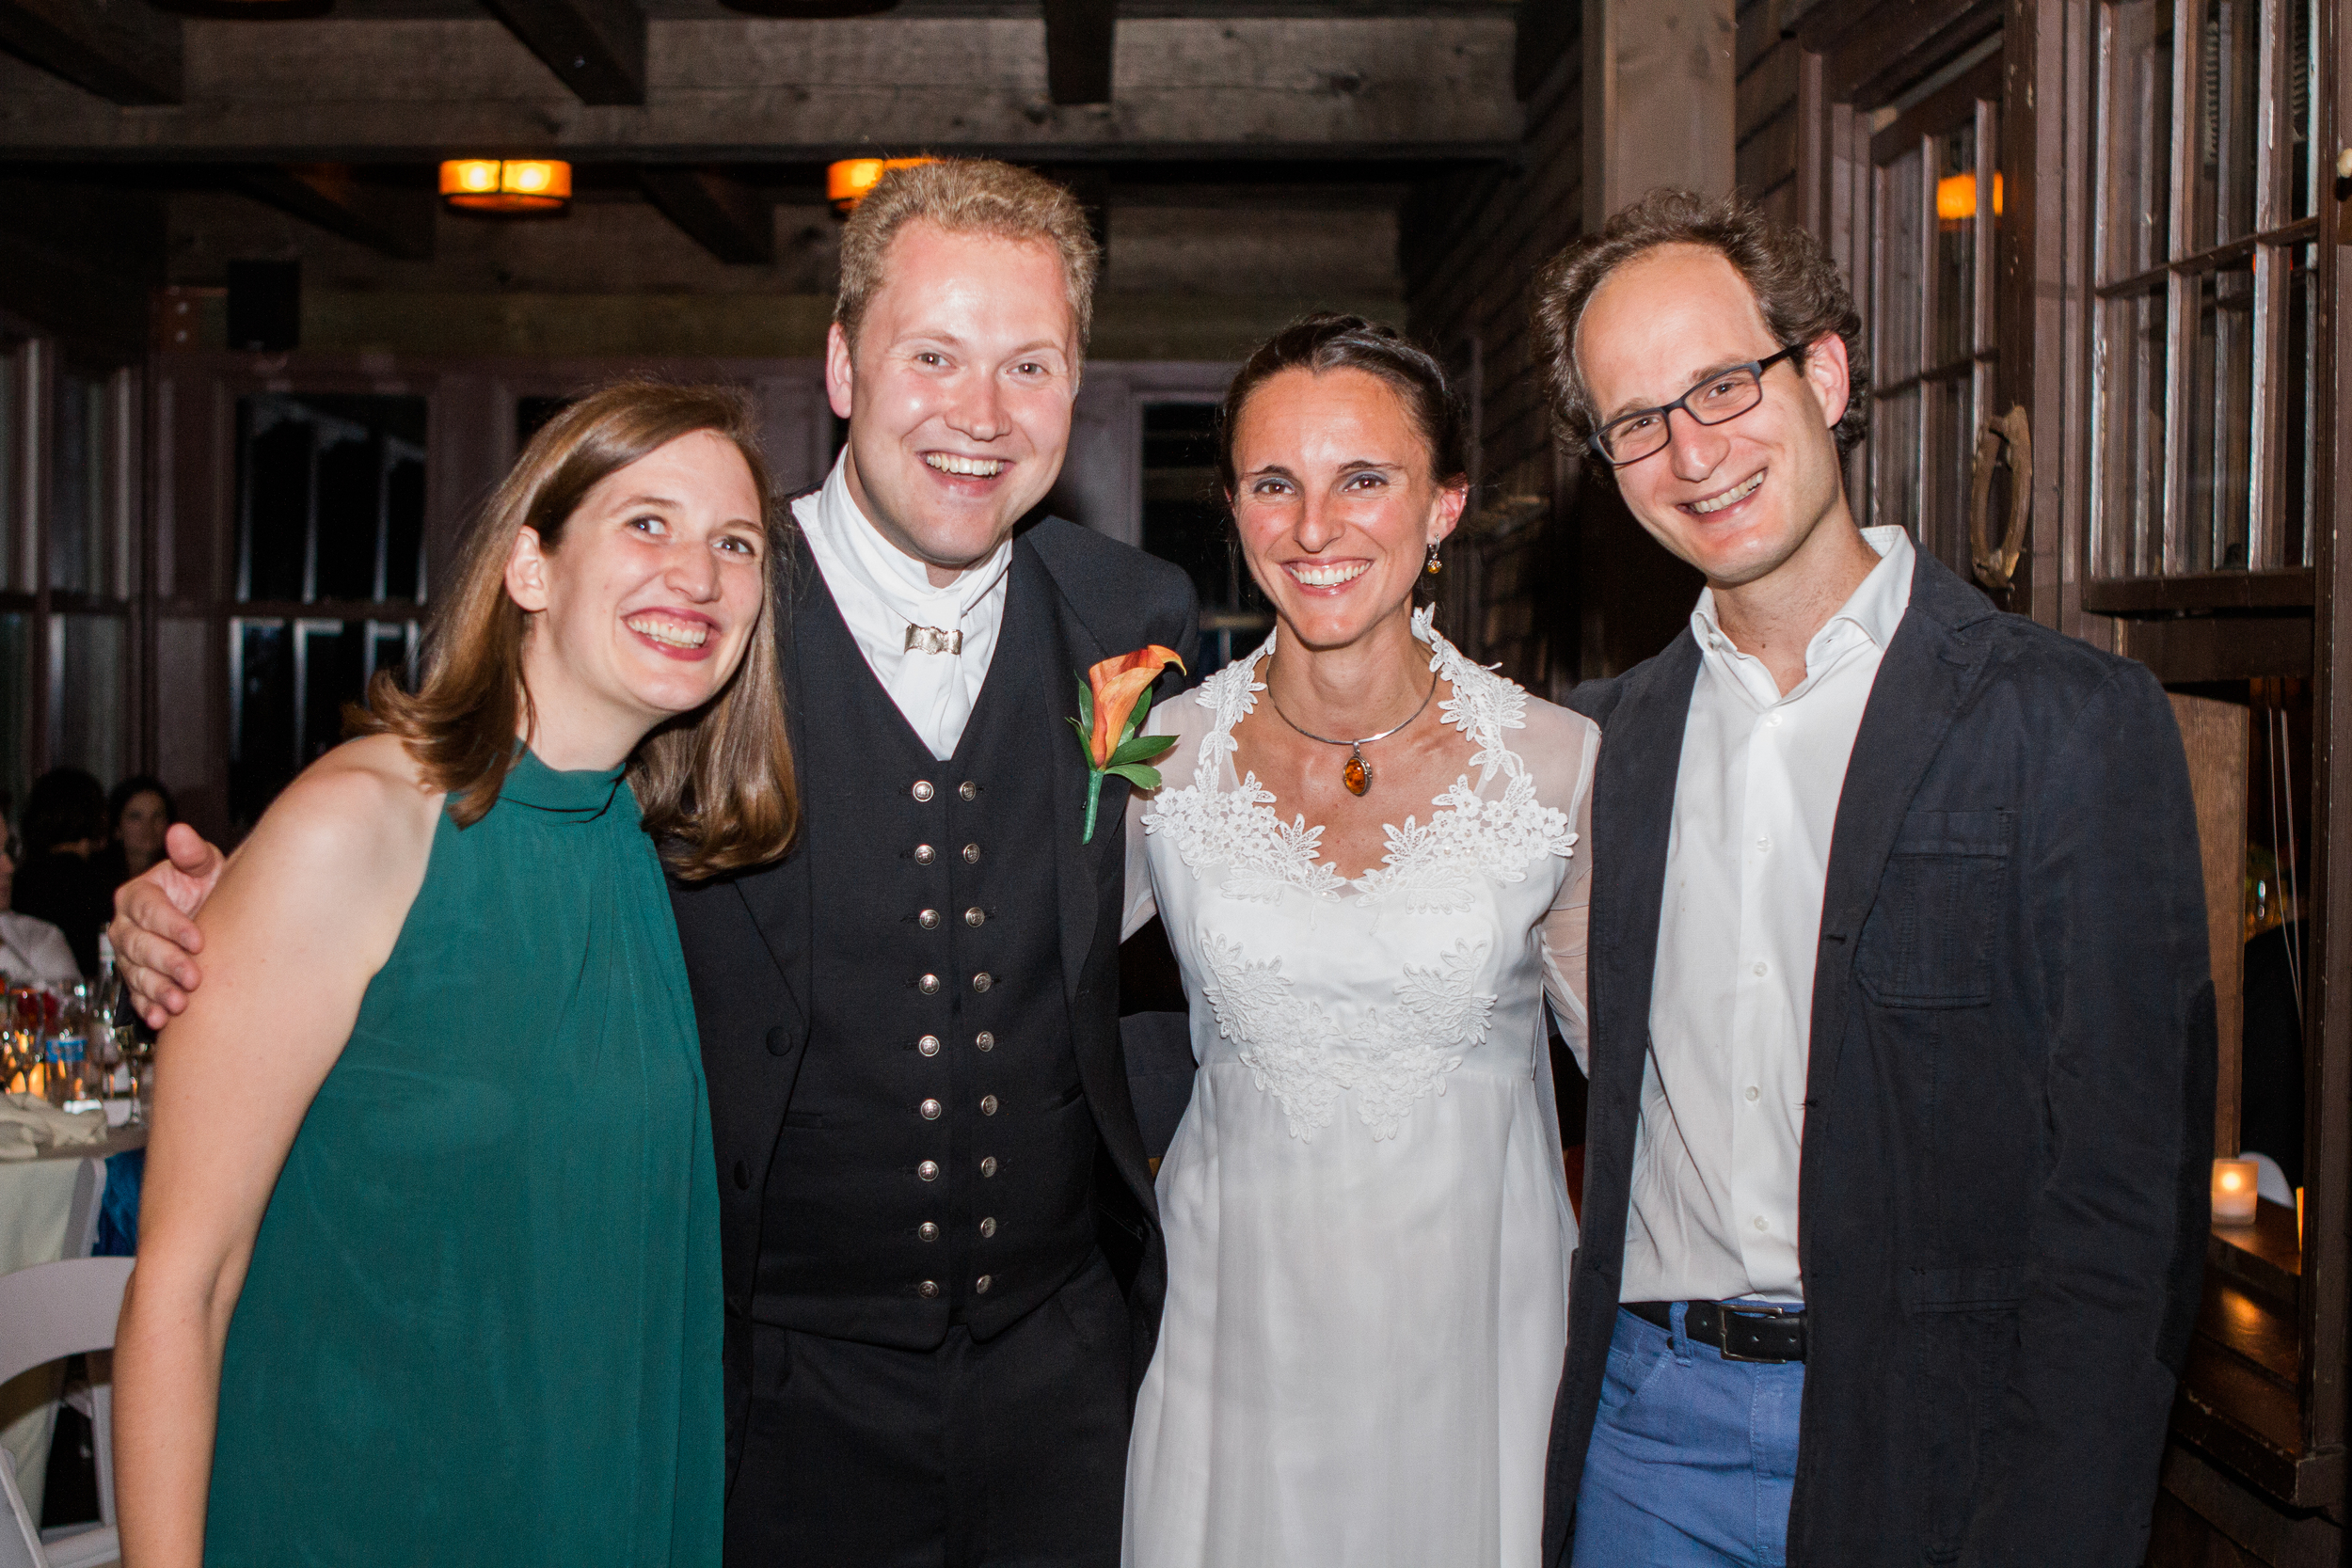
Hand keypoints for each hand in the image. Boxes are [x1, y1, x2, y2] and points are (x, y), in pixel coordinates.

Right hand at [110, 824, 225, 1028]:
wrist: (213, 916)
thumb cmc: (207, 886)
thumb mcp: (205, 866)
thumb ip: (192, 853)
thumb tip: (179, 832)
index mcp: (138, 895)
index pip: (149, 910)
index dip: (172, 926)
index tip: (198, 940)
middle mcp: (126, 926)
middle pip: (139, 946)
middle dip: (167, 963)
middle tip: (193, 978)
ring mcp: (128, 955)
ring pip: (136, 974)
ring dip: (157, 990)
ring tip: (180, 1004)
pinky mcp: (136, 979)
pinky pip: (136, 996)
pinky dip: (148, 1009)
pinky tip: (161, 1020)